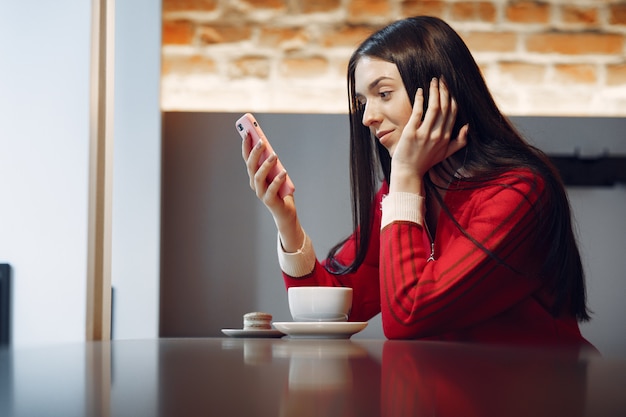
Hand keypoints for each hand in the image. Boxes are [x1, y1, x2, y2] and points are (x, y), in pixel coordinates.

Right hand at [241, 132, 303, 251]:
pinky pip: (271, 190)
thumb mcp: (278, 173)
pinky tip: (283, 173)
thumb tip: (271, 149)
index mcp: (255, 175)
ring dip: (266, 165)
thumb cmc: (281, 191)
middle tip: (262, 141)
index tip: (248, 132)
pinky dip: (276, 181)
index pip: (247, 158)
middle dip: (255, 152)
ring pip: (259, 177)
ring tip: (274, 155)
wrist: (286, 213)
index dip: (246, 146)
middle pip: (251, 166)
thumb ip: (274, 164)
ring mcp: (261, 193)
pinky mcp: (269, 201)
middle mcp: (255, 184)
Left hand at [390, 77, 468, 193]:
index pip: (452, 112)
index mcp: (446, 137)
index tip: (449, 86)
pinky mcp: (411, 133)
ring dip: (434, 91)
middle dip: (444, 90)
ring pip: (434, 107)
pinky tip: (419, 91)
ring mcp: (424, 134)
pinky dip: (419, 100)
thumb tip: (467, 127)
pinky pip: (418, 113)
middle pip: (444, 107)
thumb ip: (459, 142)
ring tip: (433, 81)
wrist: (408, 172)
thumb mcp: (445, 153)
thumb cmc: (425, 162)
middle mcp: (438, 135)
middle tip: (441, 78)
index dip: (452, 97)